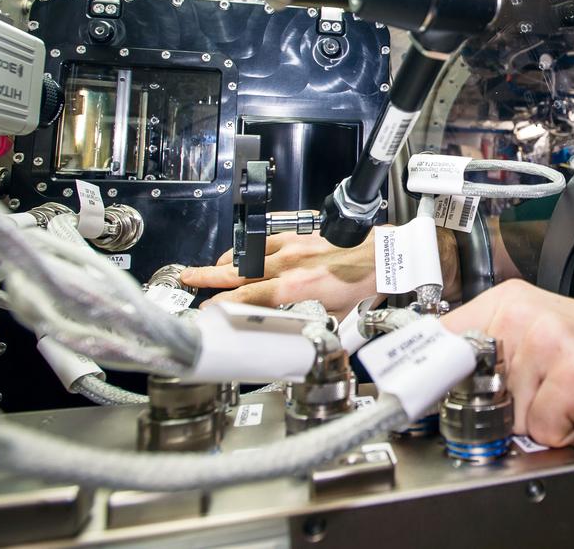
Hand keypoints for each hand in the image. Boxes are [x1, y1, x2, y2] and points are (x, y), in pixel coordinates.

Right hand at [179, 225, 461, 317]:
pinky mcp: (300, 232)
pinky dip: (250, 245)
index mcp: (295, 288)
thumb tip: (298, 341)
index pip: (248, 298)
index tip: (207, 310)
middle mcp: (289, 264)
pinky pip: (266, 237)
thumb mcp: (336, 315)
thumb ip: (311, 326)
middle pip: (238, 272)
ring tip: (211, 270)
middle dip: (209, 277)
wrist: (385, 254)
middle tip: (188, 279)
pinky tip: (241, 250)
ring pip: (249, 254)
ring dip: (227, 263)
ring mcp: (293, 245)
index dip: (224, 306)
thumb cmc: (365, 282)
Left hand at [442, 280, 573, 472]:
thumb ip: (491, 352)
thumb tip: (435, 380)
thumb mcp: (539, 339)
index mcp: (510, 301)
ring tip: (570, 399)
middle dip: (504, 406)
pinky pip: (543, 428)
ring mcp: (550, 341)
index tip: (408, 390)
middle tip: (543, 392)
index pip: (441, 336)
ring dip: (540, 421)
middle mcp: (526, 313)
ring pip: (509, 414)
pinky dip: (566, 432)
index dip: (425, 373)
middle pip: (473, 386)